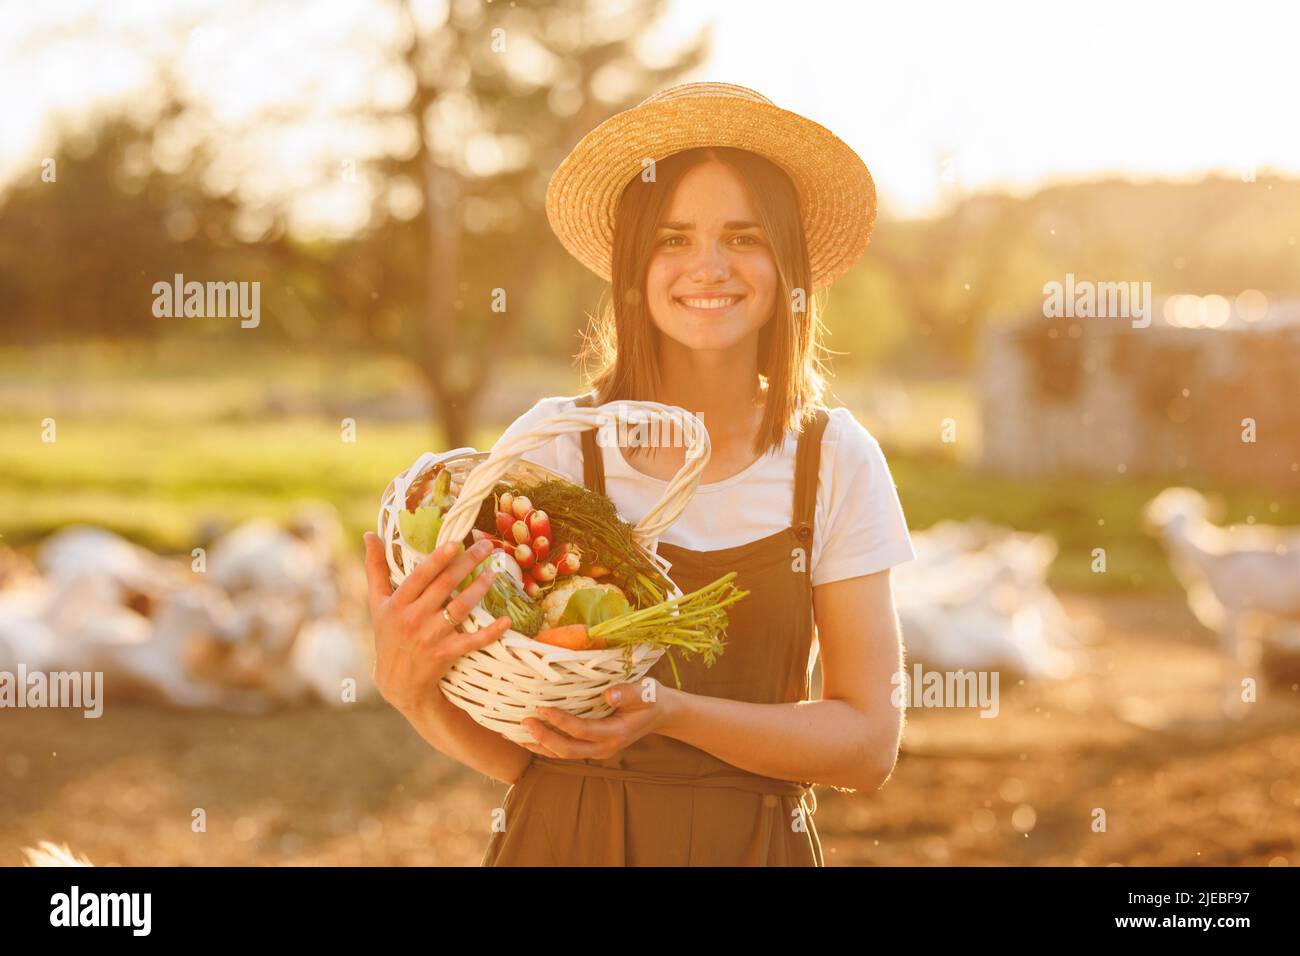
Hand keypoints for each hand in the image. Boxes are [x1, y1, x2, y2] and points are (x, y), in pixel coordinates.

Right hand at [362, 532, 511, 714]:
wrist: (397, 682)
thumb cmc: (388, 635)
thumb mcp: (377, 603)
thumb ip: (376, 569)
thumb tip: (369, 534)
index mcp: (397, 603)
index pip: (420, 576)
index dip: (439, 559)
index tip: (456, 542)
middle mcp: (413, 618)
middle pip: (445, 585)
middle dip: (468, 562)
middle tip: (486, 546)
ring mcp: (431, 637)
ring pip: (460, 608)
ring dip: (480, 588)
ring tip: (494, 572)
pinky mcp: (447, 654)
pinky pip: (473, 641)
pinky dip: (491, 632)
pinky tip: (506, 620)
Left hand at [520, 677, 680, 759]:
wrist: (659, 713)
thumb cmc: (651, 697)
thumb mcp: (646, 691)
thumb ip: (628, 693)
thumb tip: (609, 695)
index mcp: (615, 734)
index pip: (582, 730)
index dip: (560, 721)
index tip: (541, 708)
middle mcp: (604, 747)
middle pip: (567, 751)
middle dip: (543, 737)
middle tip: (524, 721)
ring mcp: (596, 750)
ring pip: (562, 755)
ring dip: (538, 745)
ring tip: (514, 733)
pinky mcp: (590, 747)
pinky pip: (563, 750)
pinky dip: (544, 744)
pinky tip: (527, 736)